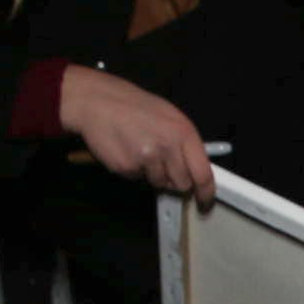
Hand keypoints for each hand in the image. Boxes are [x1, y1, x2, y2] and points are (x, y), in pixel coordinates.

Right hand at [56, 64, 215, 195]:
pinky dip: (133, 169)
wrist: (97, 101)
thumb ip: (184, 142)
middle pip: (182, 184)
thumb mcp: (168, 116)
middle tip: (164, 164)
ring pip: (159, 183)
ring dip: (152, 173)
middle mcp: (168, 146)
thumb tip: (196, 168)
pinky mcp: (127, 167)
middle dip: (175, 180)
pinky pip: (137, 179)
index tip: (204, 202)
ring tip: (140, 149)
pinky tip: (127, 150)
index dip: (205, 193)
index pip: (203, 174)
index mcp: (183, 132)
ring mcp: (147, 158)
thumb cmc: (134, 107)